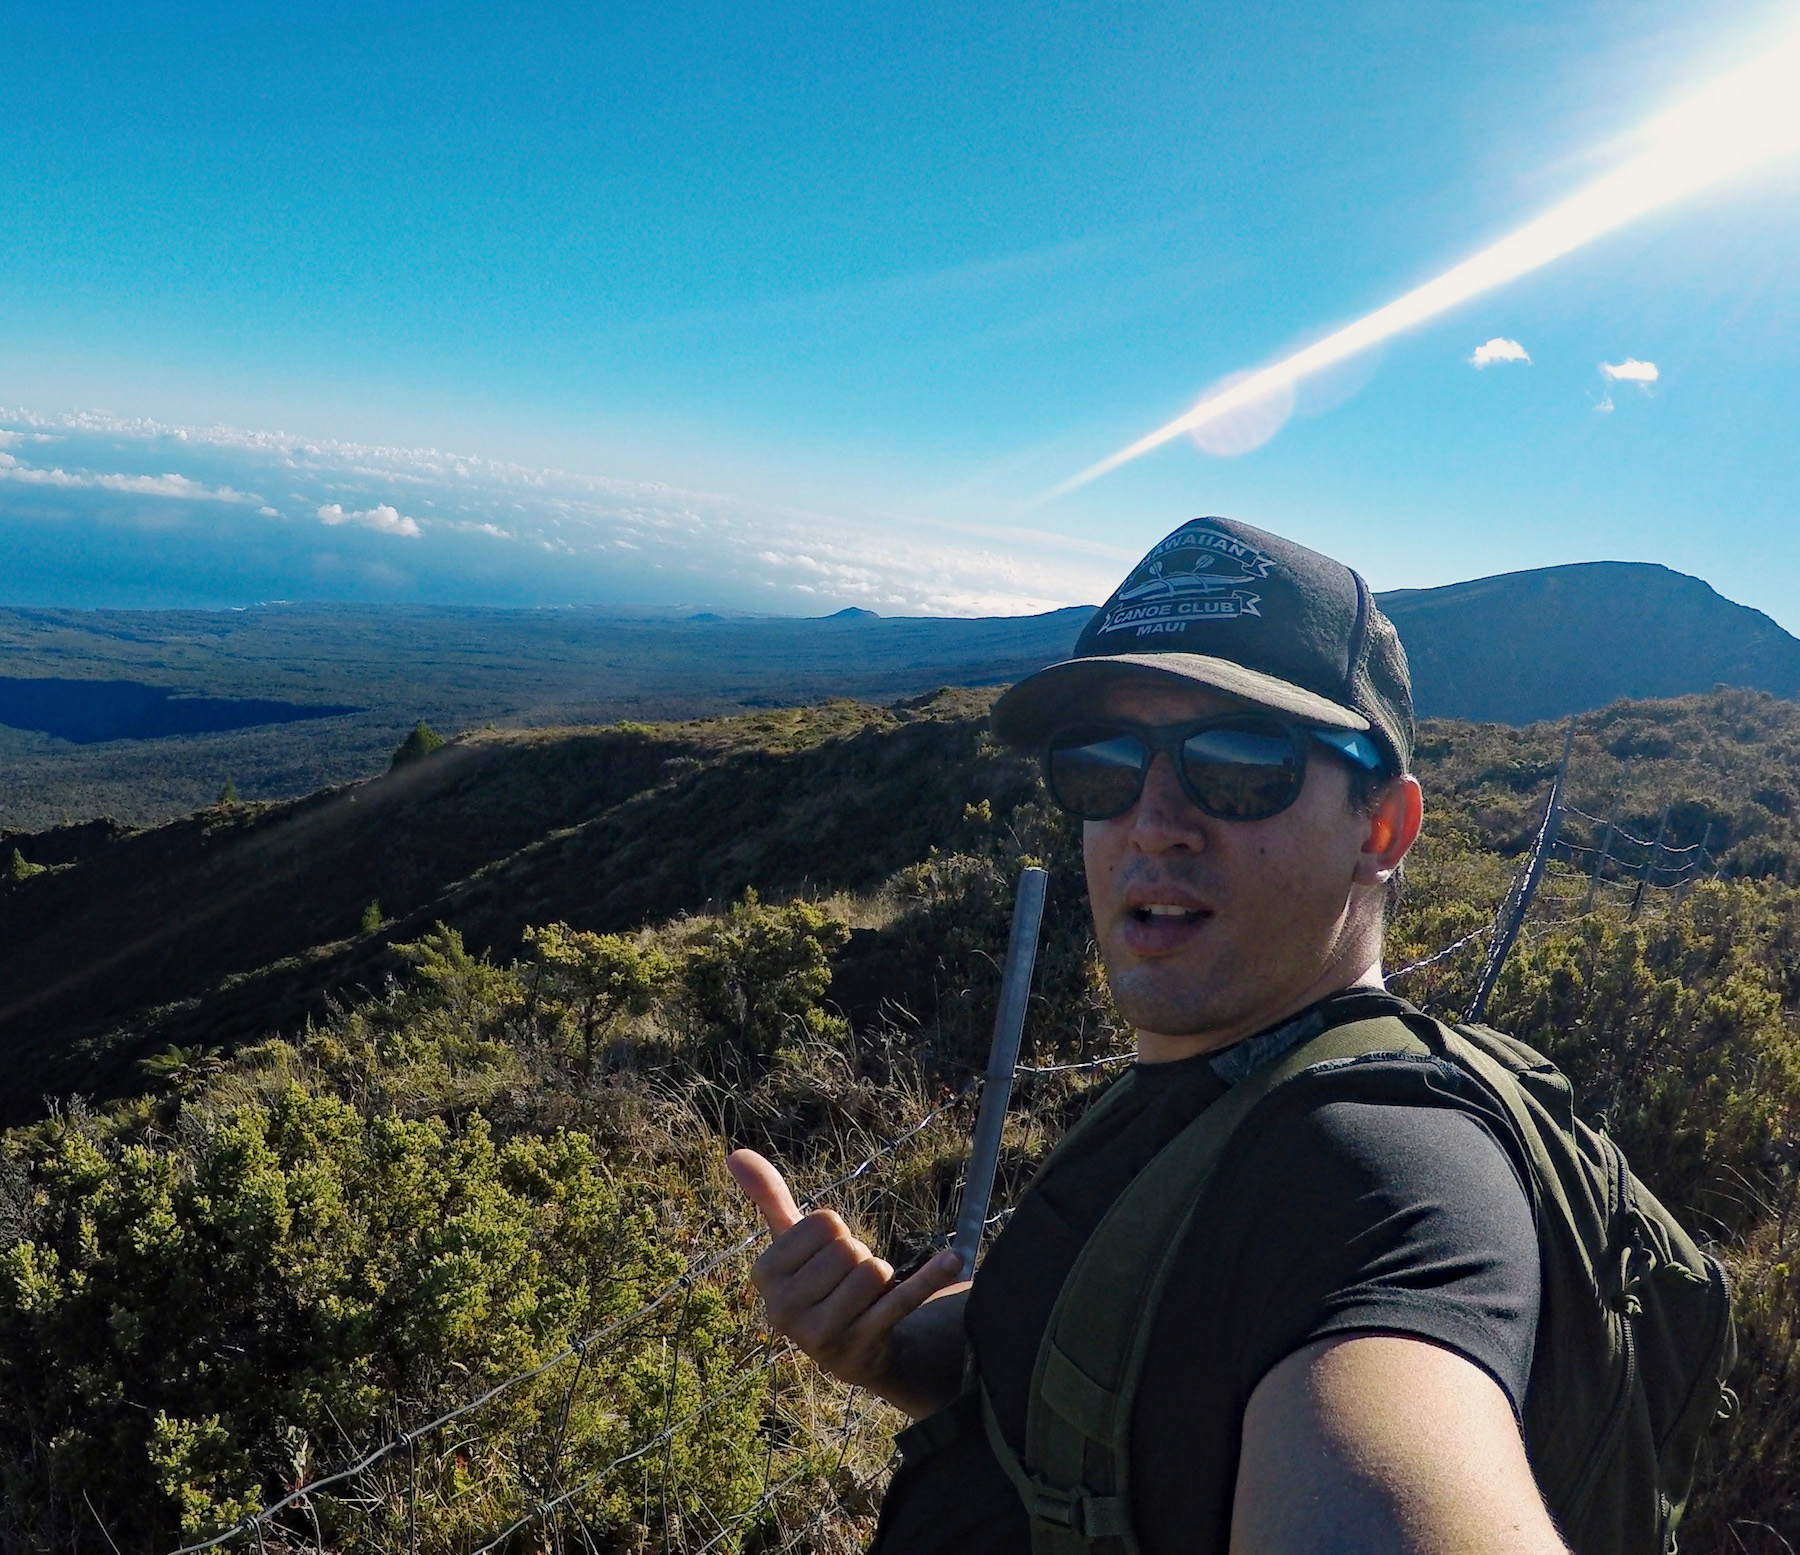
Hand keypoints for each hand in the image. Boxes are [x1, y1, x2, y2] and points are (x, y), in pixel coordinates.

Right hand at [727, 1148, 966, 1412]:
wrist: (851, 1348)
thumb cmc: (817, 1284)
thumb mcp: (790, 1244)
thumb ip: (768, 1198)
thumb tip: (734, 1154)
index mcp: (764, 1276)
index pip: (823, 1222)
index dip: (836, 1233)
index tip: (825, 1259)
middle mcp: (783, 1310)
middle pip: (848, 1248)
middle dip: (858, 1256)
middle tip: (848, 1282)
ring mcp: (821, 1335)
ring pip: (873, 1271)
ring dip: (881, 1276)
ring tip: (866, 1297)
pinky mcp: (862, 1347)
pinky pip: (902, 1300)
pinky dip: (930, 1277)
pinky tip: (954, 1260)